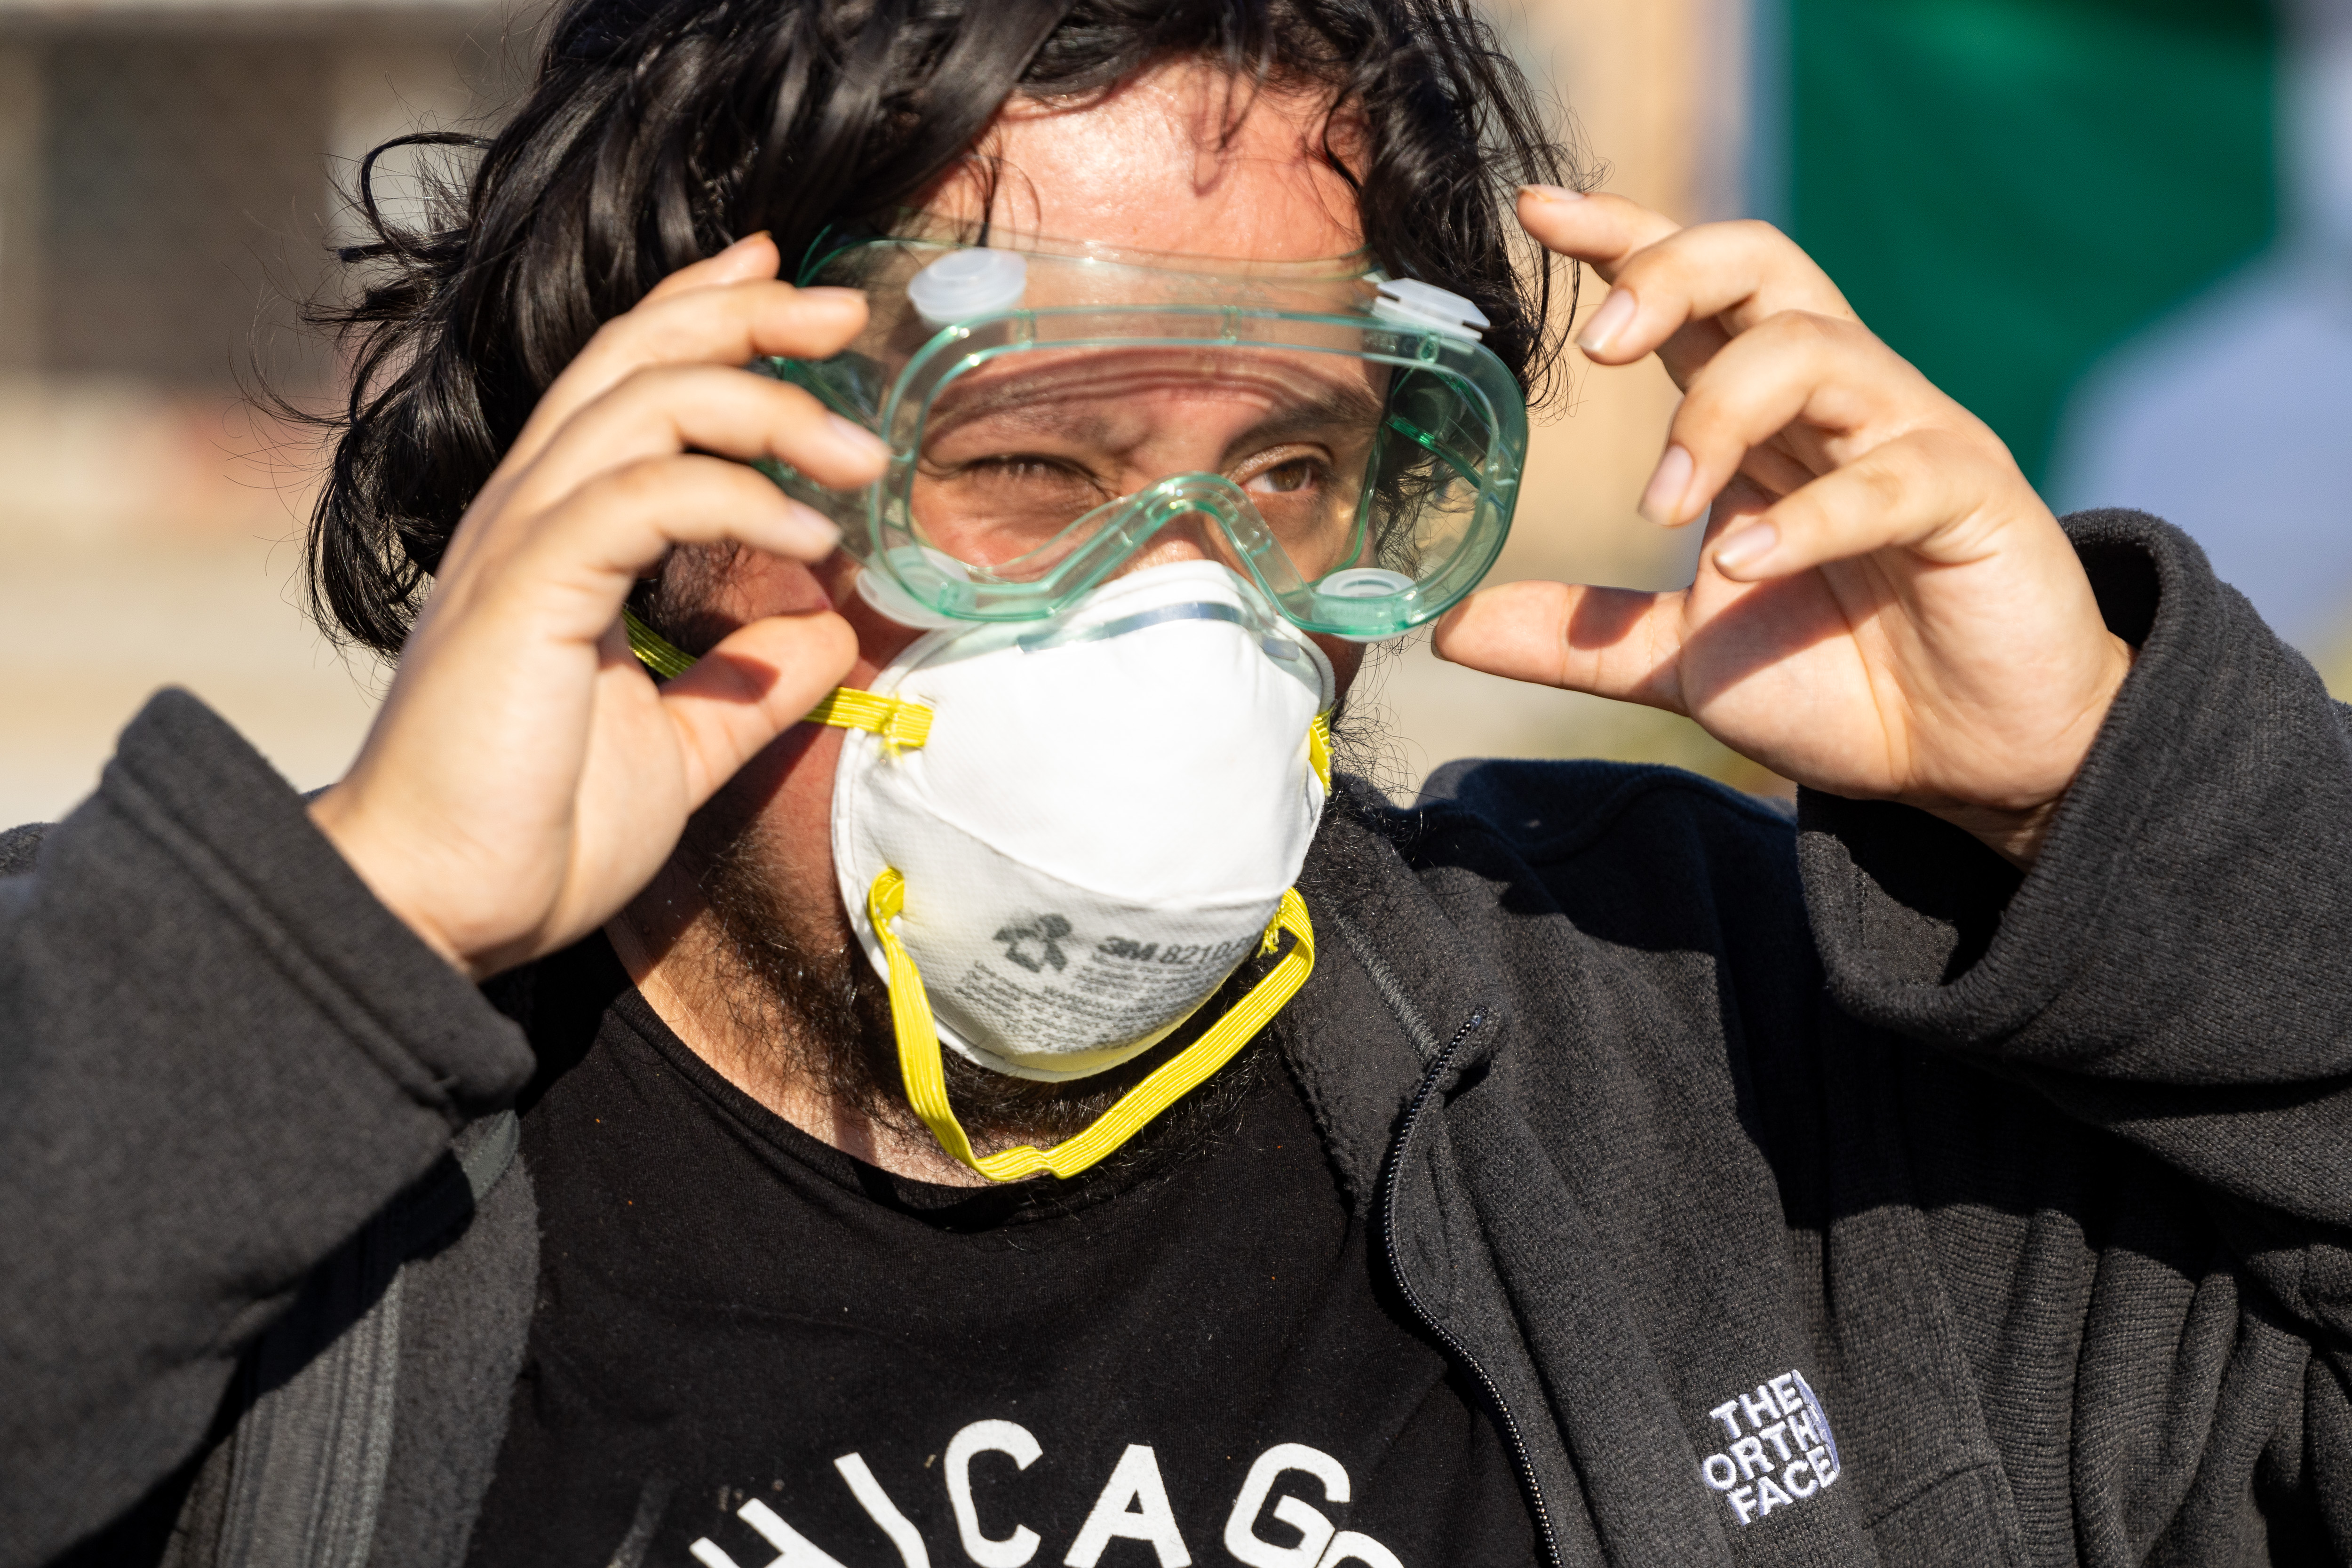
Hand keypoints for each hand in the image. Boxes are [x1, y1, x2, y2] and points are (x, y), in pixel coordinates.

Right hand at [308, 234, 886, 977]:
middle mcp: (528, 515)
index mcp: (556, 535)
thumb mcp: (678, 746)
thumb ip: (747, 687)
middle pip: (638, 357)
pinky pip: (639, 498)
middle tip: (850, 312)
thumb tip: (831, 637)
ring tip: (866, 456)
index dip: (706, 316)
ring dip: (768, 408)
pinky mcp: (524, 592)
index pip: (629, 382)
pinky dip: (732, 497)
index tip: (792, 291)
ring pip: (644, 406)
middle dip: (747, 315)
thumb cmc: (538, 832)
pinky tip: (806, 535)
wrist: (442, 908)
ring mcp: (518, 546)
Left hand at [1434, 190, 2132, 864]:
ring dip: (1722, 417)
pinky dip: (1809, 517)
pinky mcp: (1972, 498)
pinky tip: (1743, 566)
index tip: (1536, 213)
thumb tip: (1447, 629)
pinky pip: (1889, 476)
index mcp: (1765, 419)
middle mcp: (1836, 402)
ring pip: (1818, 351)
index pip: (1695, 292)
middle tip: (1599, 346)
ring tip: (1664, 506)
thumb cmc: (1840, 680)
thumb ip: (1576, 637)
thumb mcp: (1681, 661)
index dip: (1621, 240)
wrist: (1967, 756)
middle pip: (1763, 267)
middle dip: (1673, 276)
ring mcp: (1912, 437)